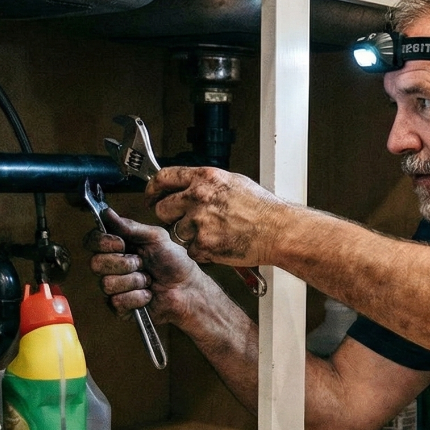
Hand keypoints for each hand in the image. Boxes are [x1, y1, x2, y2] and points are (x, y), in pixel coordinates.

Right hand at [85, 210, 204, 324]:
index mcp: (117, 247)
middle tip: (142, 263)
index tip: (121, 244)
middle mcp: (111, 266)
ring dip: (134, 281)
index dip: (102, 243)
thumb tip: (106, 212)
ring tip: (148, 280)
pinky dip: (138, 297)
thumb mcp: (156, 237)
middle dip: (123, 264)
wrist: (188, 288)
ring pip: (107, 284)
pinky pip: (118, 301)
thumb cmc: (174, 262)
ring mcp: (114, 288)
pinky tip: (148, 294)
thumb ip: (130, 227)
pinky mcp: (120, 307)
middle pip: (95, 263)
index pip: (92, 241)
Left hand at [147, 166, 285, 266]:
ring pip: (177, 232)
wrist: (278, 231)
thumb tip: (191, 185)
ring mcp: (199, 221)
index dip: (153, 188)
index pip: (164, 178)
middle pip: (162, 208)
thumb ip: (208, 183)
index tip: (151, 195)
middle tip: (183, 220)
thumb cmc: (263, 209)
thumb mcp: (234, 183)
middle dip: (169, 216)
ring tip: (214, 233)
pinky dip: (202, 251)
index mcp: (205, 178)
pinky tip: (219, 244)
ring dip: (190, 235)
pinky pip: (191, 250)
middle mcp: (198, 197)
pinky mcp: (203, 244)